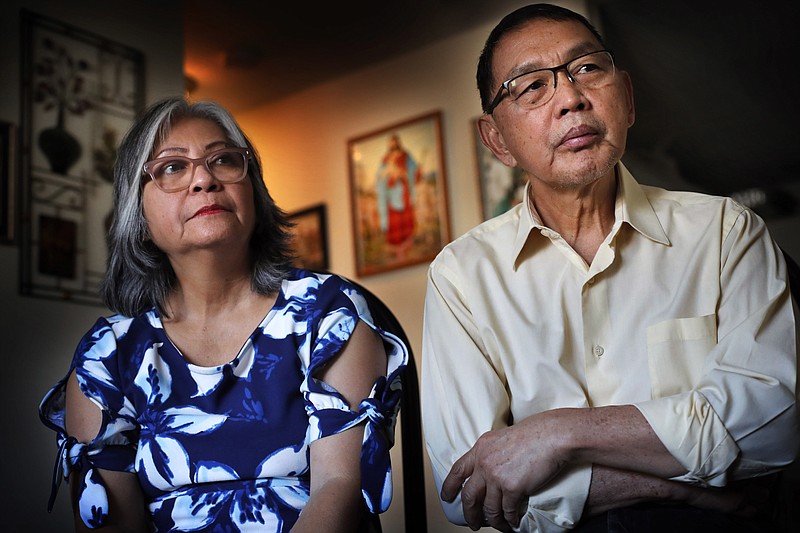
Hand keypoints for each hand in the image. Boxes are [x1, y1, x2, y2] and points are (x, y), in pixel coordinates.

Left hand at [440, 414, 567, 530]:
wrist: (550, 436)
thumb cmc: (533, 434)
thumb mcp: (501, 438)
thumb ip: (490, 453)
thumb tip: (488, 469)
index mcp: (480, 449)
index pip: (457, 471)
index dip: (449, 486)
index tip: (447, 497)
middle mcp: (484, 464)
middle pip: (469, 496)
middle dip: (469, 514)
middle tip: (472, 523)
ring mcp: (497, 477)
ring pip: (489, 508)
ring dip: (494, 521)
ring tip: (499, 526)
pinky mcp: (513, 488)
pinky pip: (507, 511)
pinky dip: (510, 519)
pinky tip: (513, 521)